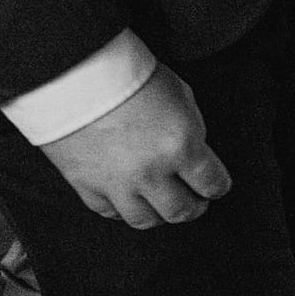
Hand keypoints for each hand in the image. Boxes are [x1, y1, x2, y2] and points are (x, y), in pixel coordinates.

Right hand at [40, 65, 231, 229]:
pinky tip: (130, 201)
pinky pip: (110, 212)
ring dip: (160, 215)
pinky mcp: (87, 186)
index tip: (217, 187)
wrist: (75, 76)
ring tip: (164, 205)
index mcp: (180, 146)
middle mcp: (151, 172)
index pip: (211, 182)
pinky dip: (123, 210)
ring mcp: (117, 184)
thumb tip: (194, 151)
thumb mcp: (180, 94)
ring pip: (145, 220)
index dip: (219, 187)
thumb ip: (192, 127)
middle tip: (197, 202)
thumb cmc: (128, 77)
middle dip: (195, 208)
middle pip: (181, 210)